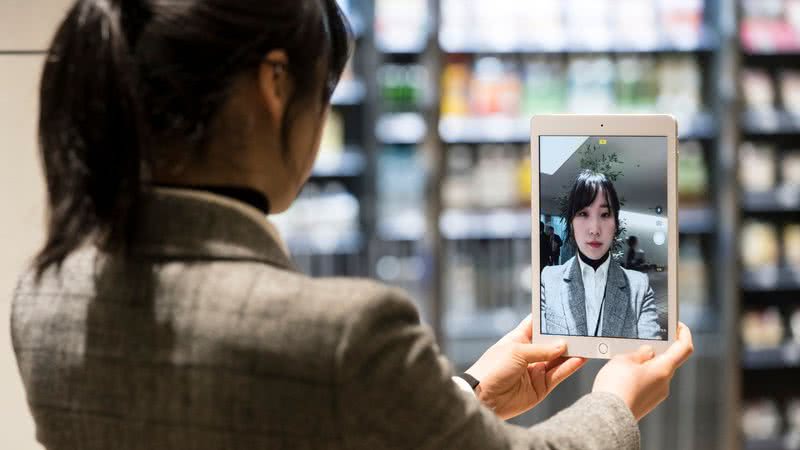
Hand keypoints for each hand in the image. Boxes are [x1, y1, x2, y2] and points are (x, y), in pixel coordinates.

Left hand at [466, 315, 585, 419]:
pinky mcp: (541, 386)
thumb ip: (542, 349)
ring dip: (572, 352)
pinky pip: (558, 374)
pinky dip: (569, 367)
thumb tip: (563, 345)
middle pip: (552, 343)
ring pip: (558, 359)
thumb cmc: (492, 369)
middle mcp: (529, 353)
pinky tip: (580, 359)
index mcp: (518, 339)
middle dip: (566, 337)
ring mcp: (536, 370)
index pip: (537, 325)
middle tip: (583, 329)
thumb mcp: (516, 352)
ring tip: (587, 344)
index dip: (549, 318)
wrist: (483, 399)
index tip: (565, 310)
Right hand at [592, 322, 693, 420]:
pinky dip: (640, 376)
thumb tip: (649, 351)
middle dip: (656, 350)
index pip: (684, 347)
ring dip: (646, 364)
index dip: (684, 333)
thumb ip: (639, 353)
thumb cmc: (616, 386)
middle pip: (668, 360)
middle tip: (640, 343)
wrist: (608, 415)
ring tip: (625, 362)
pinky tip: (624, 377)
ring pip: (657, 373)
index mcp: (663, 369)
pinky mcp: (648, 402)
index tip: (677, 325)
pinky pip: (649, 384)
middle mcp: (664, 383)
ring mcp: (657, 395)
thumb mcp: (624, 359)